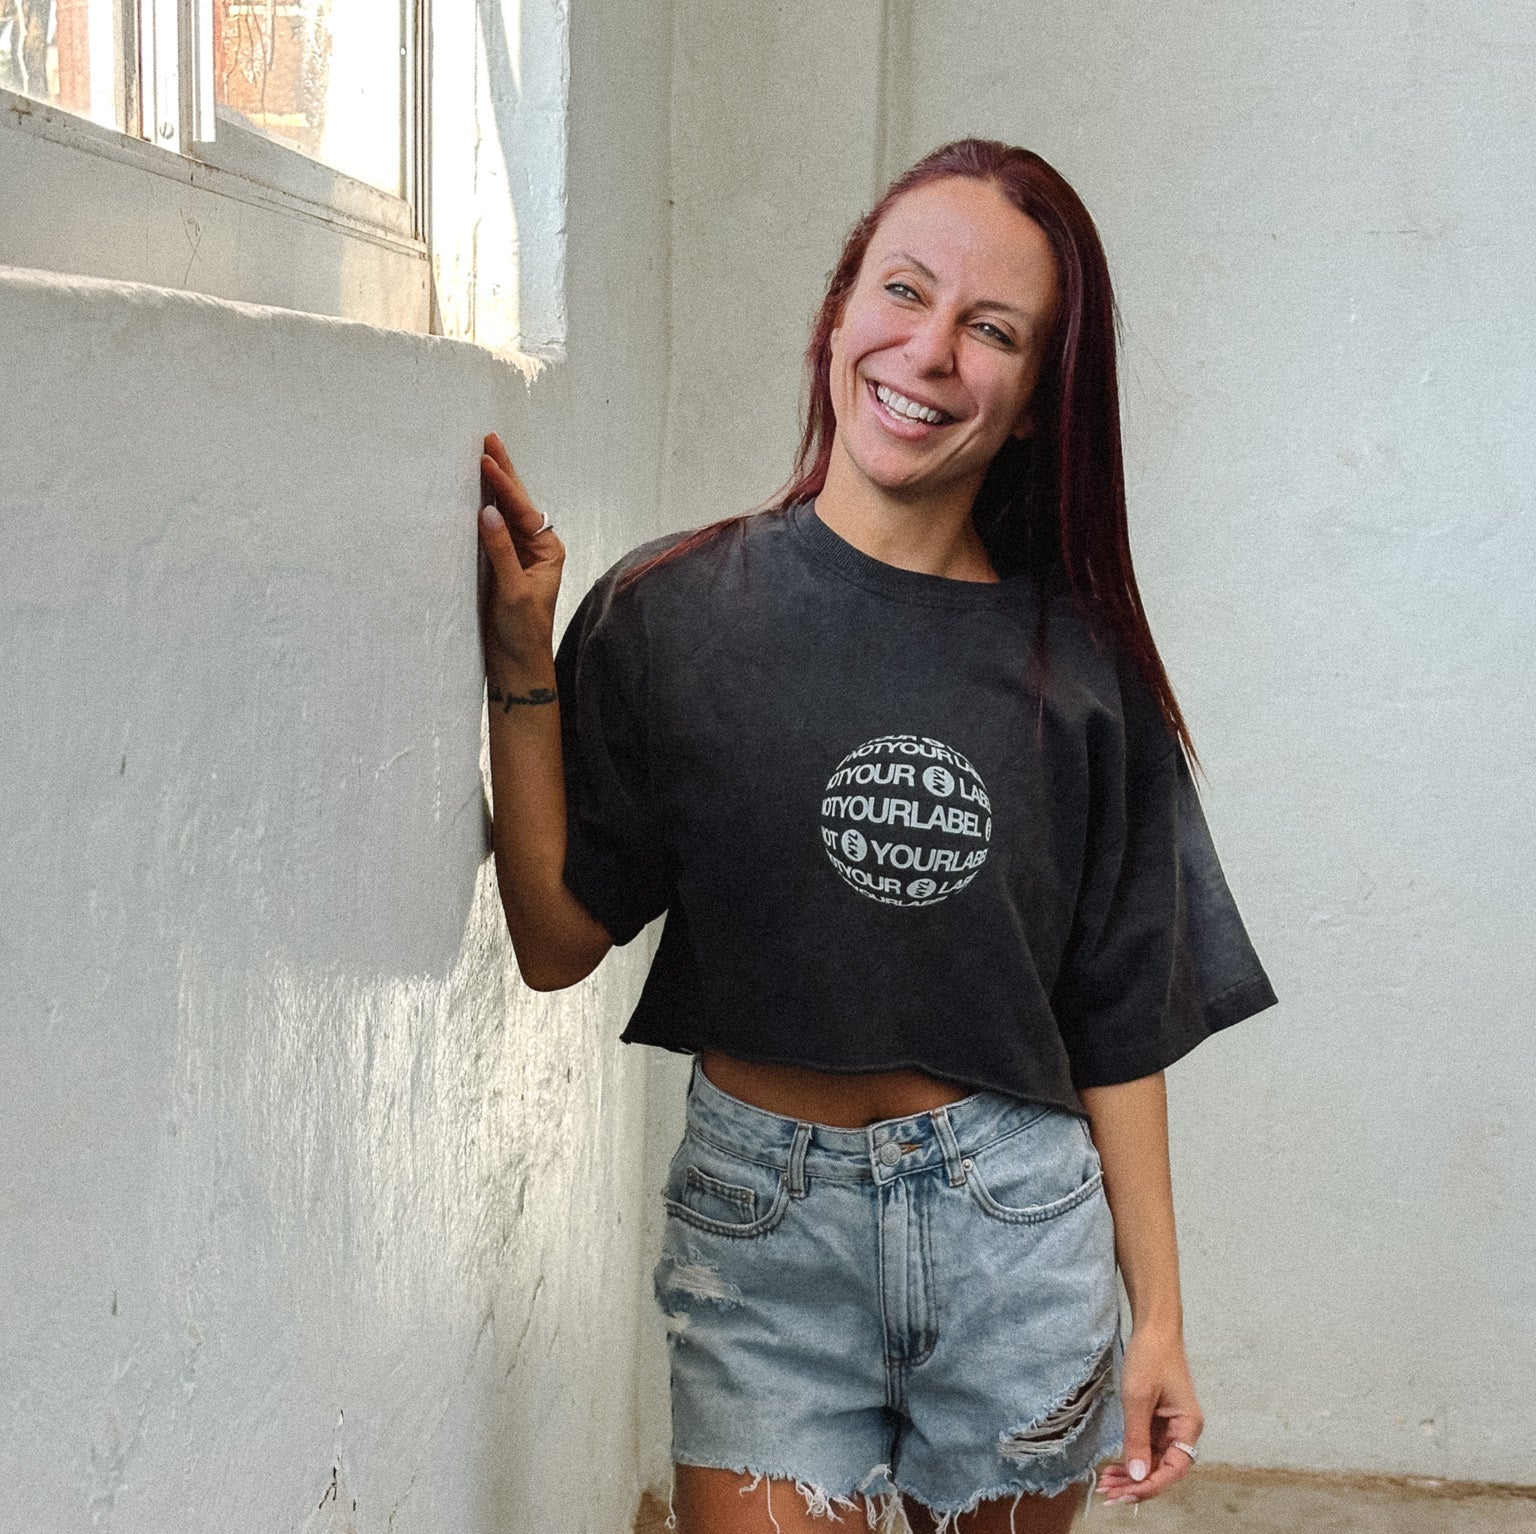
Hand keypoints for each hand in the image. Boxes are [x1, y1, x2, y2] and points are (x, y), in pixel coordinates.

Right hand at [478, 432, 563, 672]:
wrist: (515, 663)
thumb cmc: (522, 631)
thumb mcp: (513, 591)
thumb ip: (501, 551)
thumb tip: (488, 512)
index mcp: (547, 550)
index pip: (524, 510)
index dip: (504, 484)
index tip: (486, 460)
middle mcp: (534, 547)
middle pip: (517, 502)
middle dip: (503, 472)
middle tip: (488, 439)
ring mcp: (516, 553)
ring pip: (503, 511)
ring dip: (492, 485)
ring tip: (481, 455)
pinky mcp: (499, 563)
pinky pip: (490, 528)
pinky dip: (481, 508)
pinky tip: (472, 492)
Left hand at [1096, 1326, 1202, 1506]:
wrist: (1153, 1328)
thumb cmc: (1151, 1356)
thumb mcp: (1138, 1397)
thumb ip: (1137, 1438)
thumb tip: (1137, 1475)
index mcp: (1188, 1426)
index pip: (1174, 1469)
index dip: (1150, 1486)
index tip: (1125, 1495)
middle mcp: (1183, 1430)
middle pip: (1163, 1469)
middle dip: (1136, 1484)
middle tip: (1108, 1494)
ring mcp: (1170, 1426)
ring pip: (1153, 1462)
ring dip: (1131, 1475)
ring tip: (1106, 1485)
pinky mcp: (1157, 1420)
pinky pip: (1146, 1448)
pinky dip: (1131, 1459)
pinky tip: (1113, 1468)